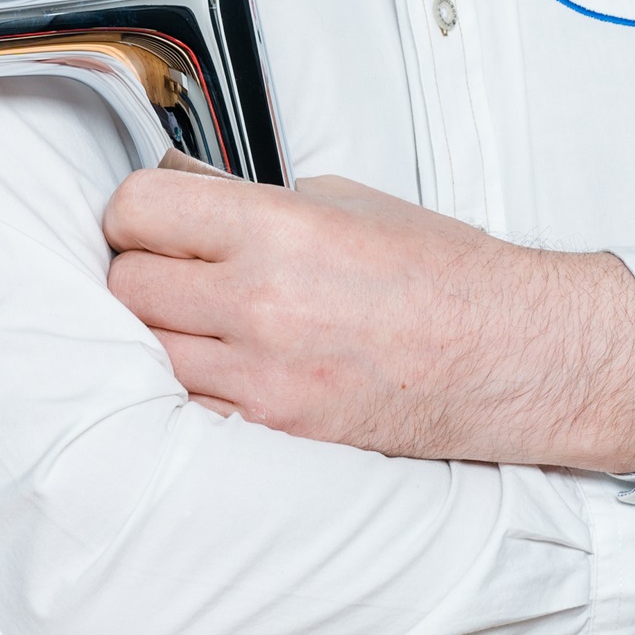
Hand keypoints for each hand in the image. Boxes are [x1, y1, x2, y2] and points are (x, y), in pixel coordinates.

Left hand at [104, 160, 634, 474]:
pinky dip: (191, 390)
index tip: (148, 217)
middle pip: (126, 288)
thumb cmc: (444, 275)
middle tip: (173, 268)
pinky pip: (189, 411)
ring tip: (198, 320)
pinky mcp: (276, 434)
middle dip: (142, 271)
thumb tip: (190, 200)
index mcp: (280, 230)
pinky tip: (222, 369)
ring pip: (146, 356)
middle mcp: (263, 304)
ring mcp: (265, 379)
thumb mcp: (347, 200)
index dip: (134, 211)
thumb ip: (256, 201)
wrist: (508, 353)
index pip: (137, 210)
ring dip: (161, 335)